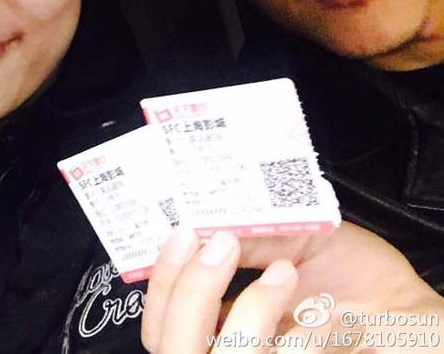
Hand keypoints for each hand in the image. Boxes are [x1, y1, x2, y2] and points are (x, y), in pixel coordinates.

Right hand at [141, 223, 443, 352]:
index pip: (162, 319)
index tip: (182, 234)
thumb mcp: (293, 242)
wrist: (401, 310)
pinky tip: (315, 308)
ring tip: (284, 270)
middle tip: (219, 242)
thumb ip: (250, 239)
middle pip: (170, 343)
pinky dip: (290, 329)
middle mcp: (230, 347)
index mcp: (220, 318)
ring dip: (247, 307)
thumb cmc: (350, 274)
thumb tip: (205, 220)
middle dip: (190, 289)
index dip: (162, 280)